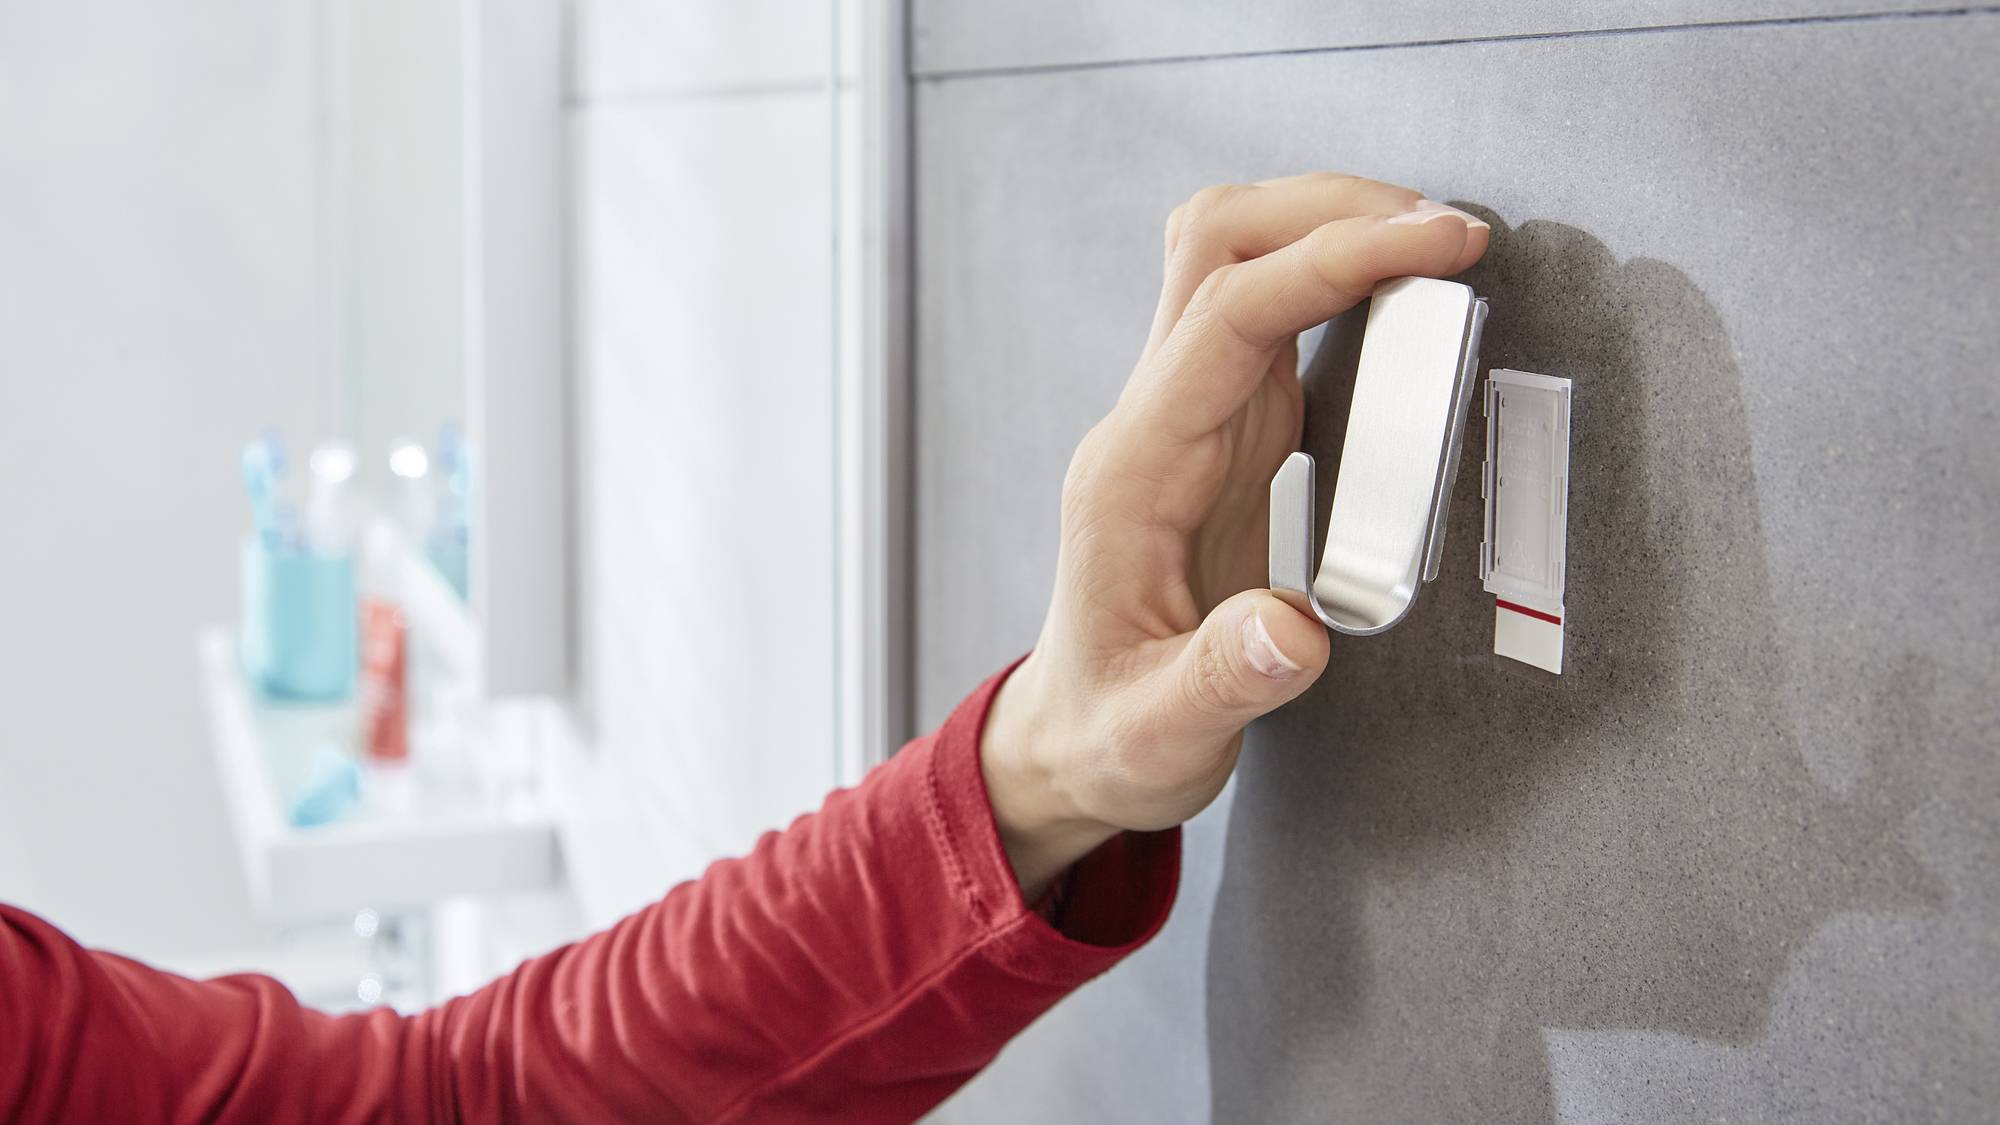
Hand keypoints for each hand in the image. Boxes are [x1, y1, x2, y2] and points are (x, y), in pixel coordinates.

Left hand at [980, 174, 1490, 896]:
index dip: (1334, 260)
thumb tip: (1298, 633)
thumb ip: (1225, 682)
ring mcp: (1185, 419)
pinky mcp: (1222, 433)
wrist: (1074, 741)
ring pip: (1240, 261)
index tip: (1437, 245)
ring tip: (1437, 250)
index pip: (1230, 315)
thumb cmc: (1111, 734)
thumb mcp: (1161, 735)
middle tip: (1450, 232)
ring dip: (1332, 230)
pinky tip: (1402, 303)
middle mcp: (1153, 423)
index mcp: (1135, 472)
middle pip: (1220, 243)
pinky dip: (1337, 284)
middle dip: (1333, 209)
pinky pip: (1269, 317)